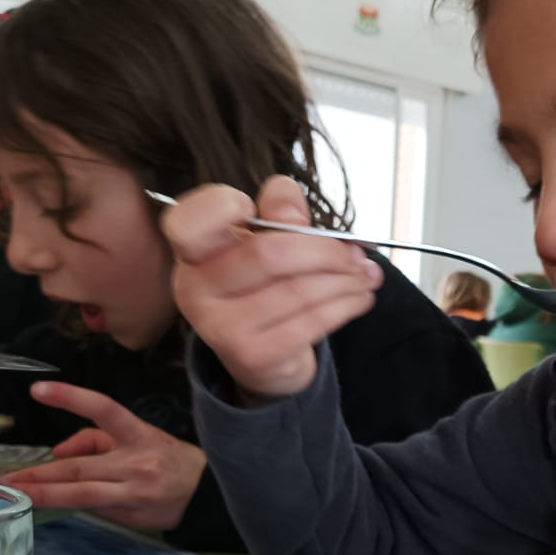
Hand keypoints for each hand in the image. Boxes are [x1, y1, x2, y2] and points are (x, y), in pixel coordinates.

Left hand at [0, 381, 205, 531]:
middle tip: (8, 478)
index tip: (38, 390)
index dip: (71, 398)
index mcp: (139, 435)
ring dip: (46, 494)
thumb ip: (98, 440)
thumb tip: (58, 452)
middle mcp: (136, 464)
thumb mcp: (141, 437)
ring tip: (18, 493)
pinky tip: (52, 503)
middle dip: (41, 473)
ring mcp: (134, 493)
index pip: (103, 409)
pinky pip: (95, 508)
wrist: (208, 496)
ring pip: (82, 494)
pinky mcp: (131, 516)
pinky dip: (72, 504)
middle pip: (80, 467)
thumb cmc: (170, 461)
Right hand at [161, 176, 382, 398]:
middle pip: (268, 254)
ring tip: (367, 275)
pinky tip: (360, 298)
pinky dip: (345, 306)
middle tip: (356, 253)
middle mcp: (195, 290)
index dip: (225, 205)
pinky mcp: (252, 356)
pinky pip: (311, 321)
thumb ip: (277, 214)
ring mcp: (220, 327)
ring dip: (345, 280)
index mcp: (191, 252)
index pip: (188, 221)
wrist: (263, 359)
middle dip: (326, 251)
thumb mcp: (266, 244)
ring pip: (297, 290)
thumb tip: (286, 194)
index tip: (263, 208)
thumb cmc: (264, 290)